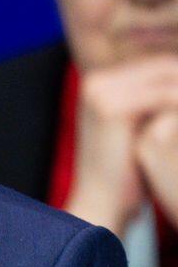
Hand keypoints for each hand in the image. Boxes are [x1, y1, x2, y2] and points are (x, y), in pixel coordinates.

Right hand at [66, 57, 177, 232]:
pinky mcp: (112, 109)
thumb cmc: (127, 171)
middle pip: (164, 65)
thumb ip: (156, 100)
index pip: (159, 63)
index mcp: (101, 80)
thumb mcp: (141, 127)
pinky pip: (165, 95)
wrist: (102, 203)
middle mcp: (97, 81)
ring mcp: (101, 93)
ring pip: (168, 76)